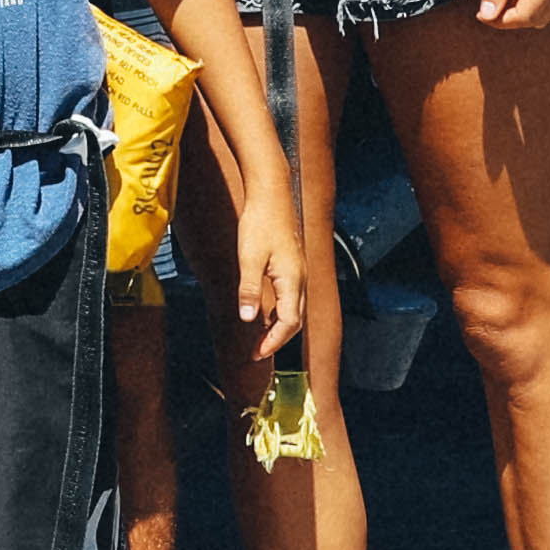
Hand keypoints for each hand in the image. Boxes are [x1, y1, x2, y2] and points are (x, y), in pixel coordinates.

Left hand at [225, 196, 301, 363]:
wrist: (271, 194)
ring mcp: (299, 272)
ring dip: (279, 327)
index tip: (257, 355)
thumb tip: (248, 319)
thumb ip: (249, 289)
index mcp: (292, 280)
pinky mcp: (293, 266)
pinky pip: (290, 298)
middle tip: (257, 352)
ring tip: (259, 339)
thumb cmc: (260, 223)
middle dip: (277, 339)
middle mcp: (300, 279)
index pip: (288, 323)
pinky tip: (264, 313)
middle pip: (294, 320)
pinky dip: (279, 312)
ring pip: (294, 309)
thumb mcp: (249, 257)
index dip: (273, 342)